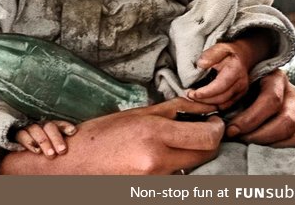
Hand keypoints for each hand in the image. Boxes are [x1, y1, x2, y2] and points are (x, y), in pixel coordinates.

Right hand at [0, 99, 224, 174]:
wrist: (77, 165)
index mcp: (154, 135)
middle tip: (205, 126)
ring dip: (194, 150)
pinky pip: (177, 175)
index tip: (216, 119)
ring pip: (192, 164)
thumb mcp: (137, 114)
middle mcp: (159, 160)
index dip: (217, 128)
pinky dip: (179, 163)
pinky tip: (167, 152)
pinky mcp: (154, 190)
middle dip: (209, 139)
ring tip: (182, 137)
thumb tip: (200, 105)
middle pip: (204, 154)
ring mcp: (157, 179)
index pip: (206, 137)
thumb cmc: (102, 135)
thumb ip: (172, 110)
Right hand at [15, 120, 76, 156]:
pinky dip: (28, 141)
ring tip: (50, 154)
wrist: (19, 152)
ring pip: (36, 130)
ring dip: (44, 141)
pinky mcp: (17, 135)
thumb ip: (60, 147)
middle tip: (62, 151)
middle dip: (56, 138)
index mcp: (50, 127)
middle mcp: (40, 126)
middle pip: (49, 127)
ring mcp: (28, 129)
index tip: (73, 132)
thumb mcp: (52, 147)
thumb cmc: (43, 151)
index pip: (59, 124)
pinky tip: (35, 150)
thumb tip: (79, 151)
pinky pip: (22, 135)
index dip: (65, 126)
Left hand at [186, 42, 249, 107]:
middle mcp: (241, 83)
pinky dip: (213, 105)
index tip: (192, 93)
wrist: (241, 56)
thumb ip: (210, 55)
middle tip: (189, 95)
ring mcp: (241, 91)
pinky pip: (225, 105)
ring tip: (194, 98)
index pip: (220, 86)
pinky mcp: (239, 96)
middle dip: (204, 99)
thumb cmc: (228, 52)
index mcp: (236, 70)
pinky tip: (203, 100)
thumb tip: (200, 65)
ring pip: (223, 104)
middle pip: (221, 98)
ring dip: (207, 104)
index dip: (206, 92)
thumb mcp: (220, 47)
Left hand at [224, 69, 294, 146]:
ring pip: (292, 131)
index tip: (231, 130)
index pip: (271, 99)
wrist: (253, 87)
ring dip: (267, 142)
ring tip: (247, 142)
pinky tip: (260, 147)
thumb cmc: (241, 86)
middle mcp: (291, 93)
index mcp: (276, 77)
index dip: (250, 118)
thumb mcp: (236, 82)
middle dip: (259, 133)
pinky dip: (278, 147)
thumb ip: (228, 91)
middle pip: (285, 118)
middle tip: (238, 138)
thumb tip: (214, 109)